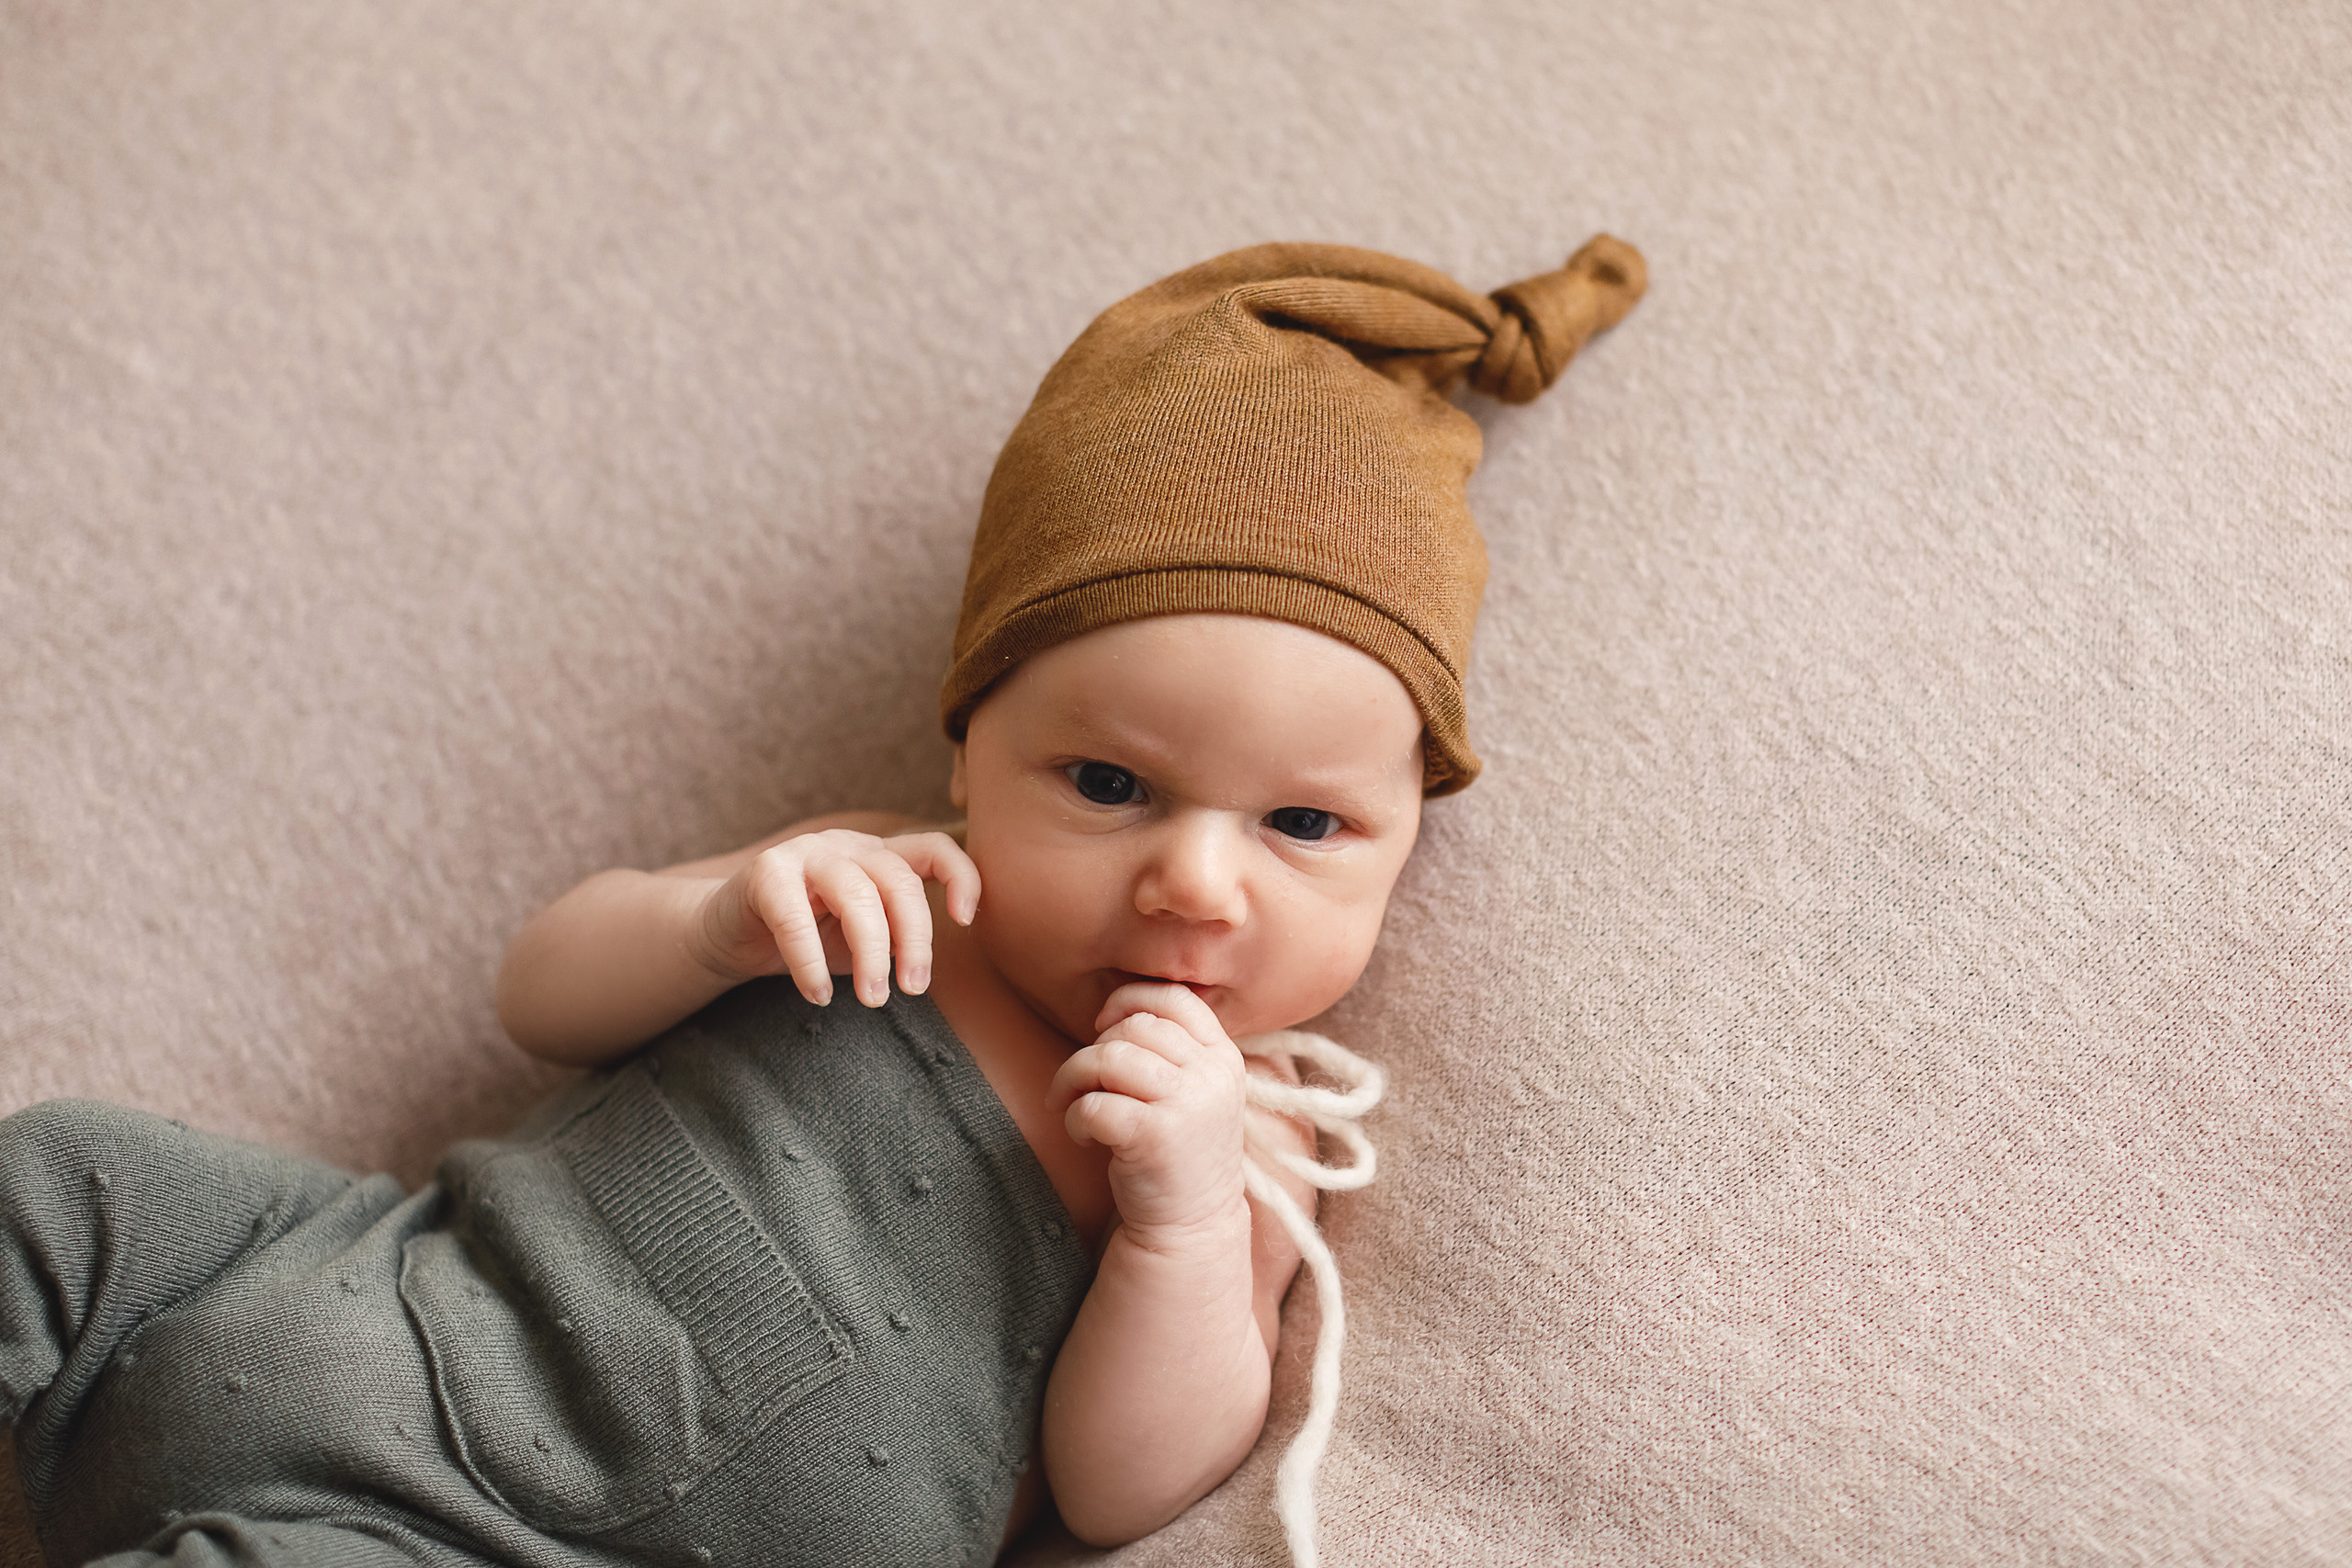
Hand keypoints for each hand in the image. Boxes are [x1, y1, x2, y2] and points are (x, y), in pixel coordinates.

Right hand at [690, 829, 978, 1006]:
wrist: (728, 936)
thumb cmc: (807, 939)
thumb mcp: (861, 941)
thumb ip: (896, 942)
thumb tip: (923, 968)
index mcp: (879, 856)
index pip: (934, 847)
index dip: (961, 876)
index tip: (966, 921)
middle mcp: (848, 846)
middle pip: (899, 881)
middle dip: (914, 939)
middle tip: (911, 990)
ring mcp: (806, 853)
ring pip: (857, 895)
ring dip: (871, 953)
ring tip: (873, 998)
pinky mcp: (765, 872)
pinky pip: (795, 916)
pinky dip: (810, 962)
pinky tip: (817, 995)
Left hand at [1046, 982, 1250, 1243]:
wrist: (1190, 1226)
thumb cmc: (1178, 1153)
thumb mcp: (1194, 1092)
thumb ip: (1172, 1050)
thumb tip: (1113, 1009)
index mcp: (1223, 1058)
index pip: (1176, 997)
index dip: (1130, 999)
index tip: (1103, 1027)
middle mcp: (1212, 1075)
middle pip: (1133, 1026)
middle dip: (1093, 1050)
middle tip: (1082, 1084)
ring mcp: (1187, 1105)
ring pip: (1108, 1058)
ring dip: (1074, 1078)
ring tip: (1072, 1105)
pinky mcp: (1154, 1136)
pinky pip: (1094, 1103)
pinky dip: (1074, 1117)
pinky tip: (1083, 1137)